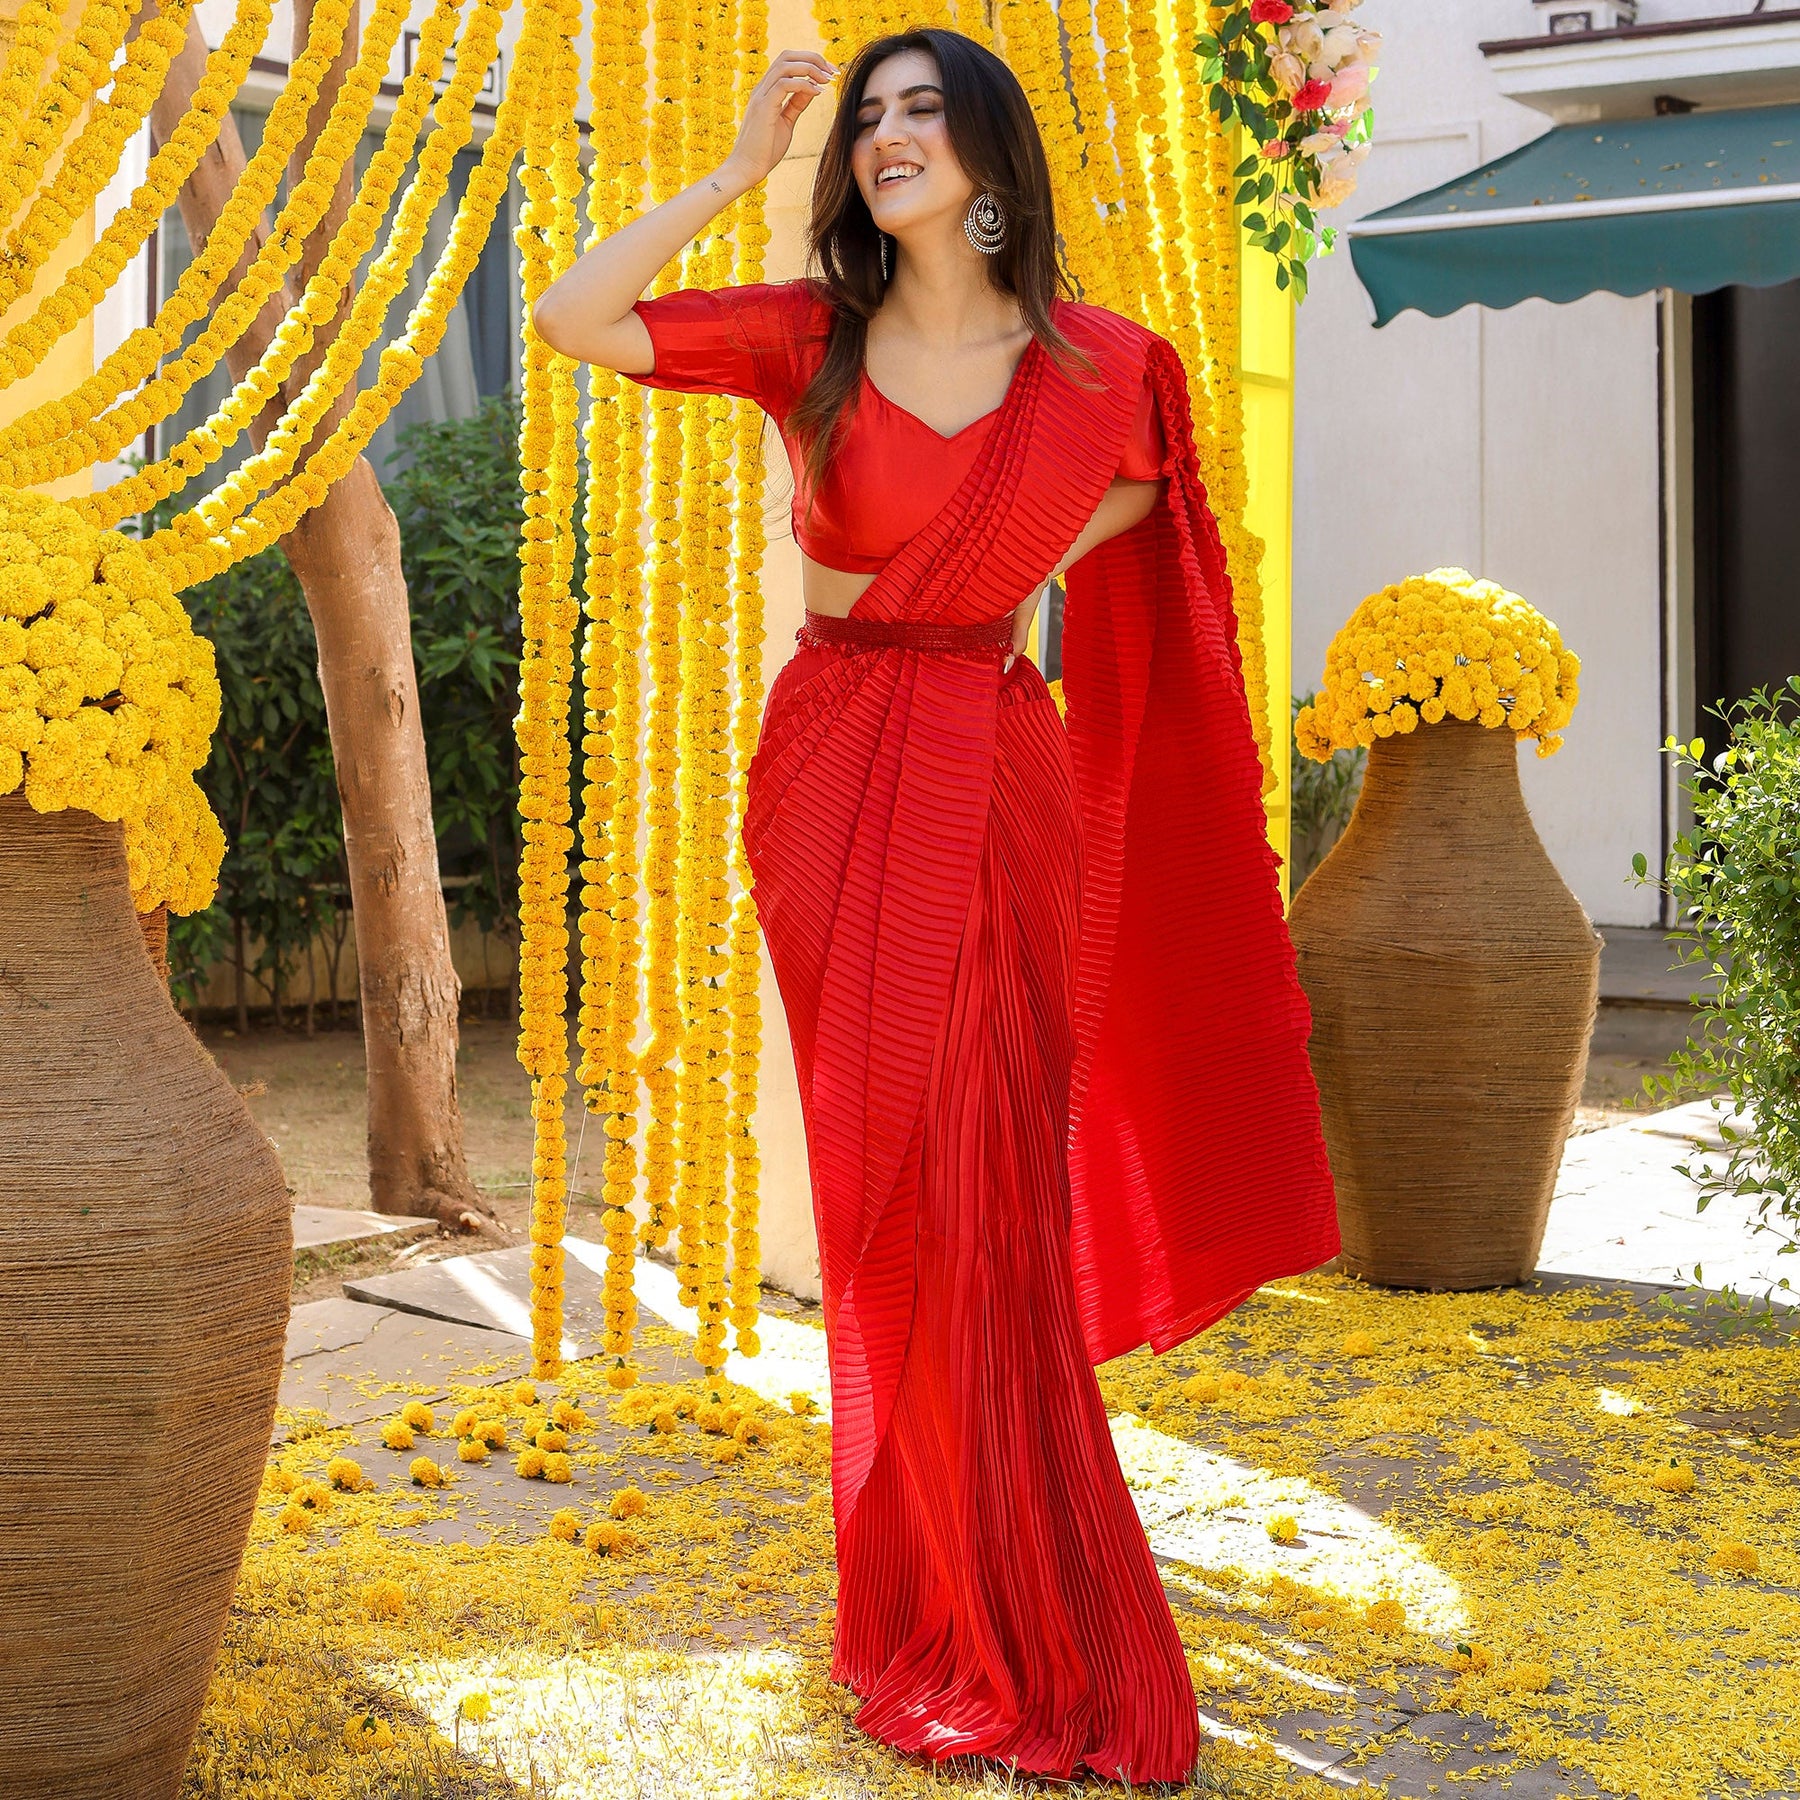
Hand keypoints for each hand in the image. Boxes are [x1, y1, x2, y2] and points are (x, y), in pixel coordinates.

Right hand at [722, 49, 837, 185]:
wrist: (747, 169)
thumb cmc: (765, 150)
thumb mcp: (787, 122)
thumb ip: (797, 103)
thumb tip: (813, 88)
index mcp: (767, 90)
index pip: (788, 62)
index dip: (810, 61)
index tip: (830, 73)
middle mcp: (762, 88)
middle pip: (787, 56)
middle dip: (813, 58)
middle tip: (833, 71)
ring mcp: (761, 96)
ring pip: (786, 65)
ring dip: (811, 68)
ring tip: (827, 79)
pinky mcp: (763, 107)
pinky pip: (784, 84)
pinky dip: (804, 84)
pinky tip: (817, 92)